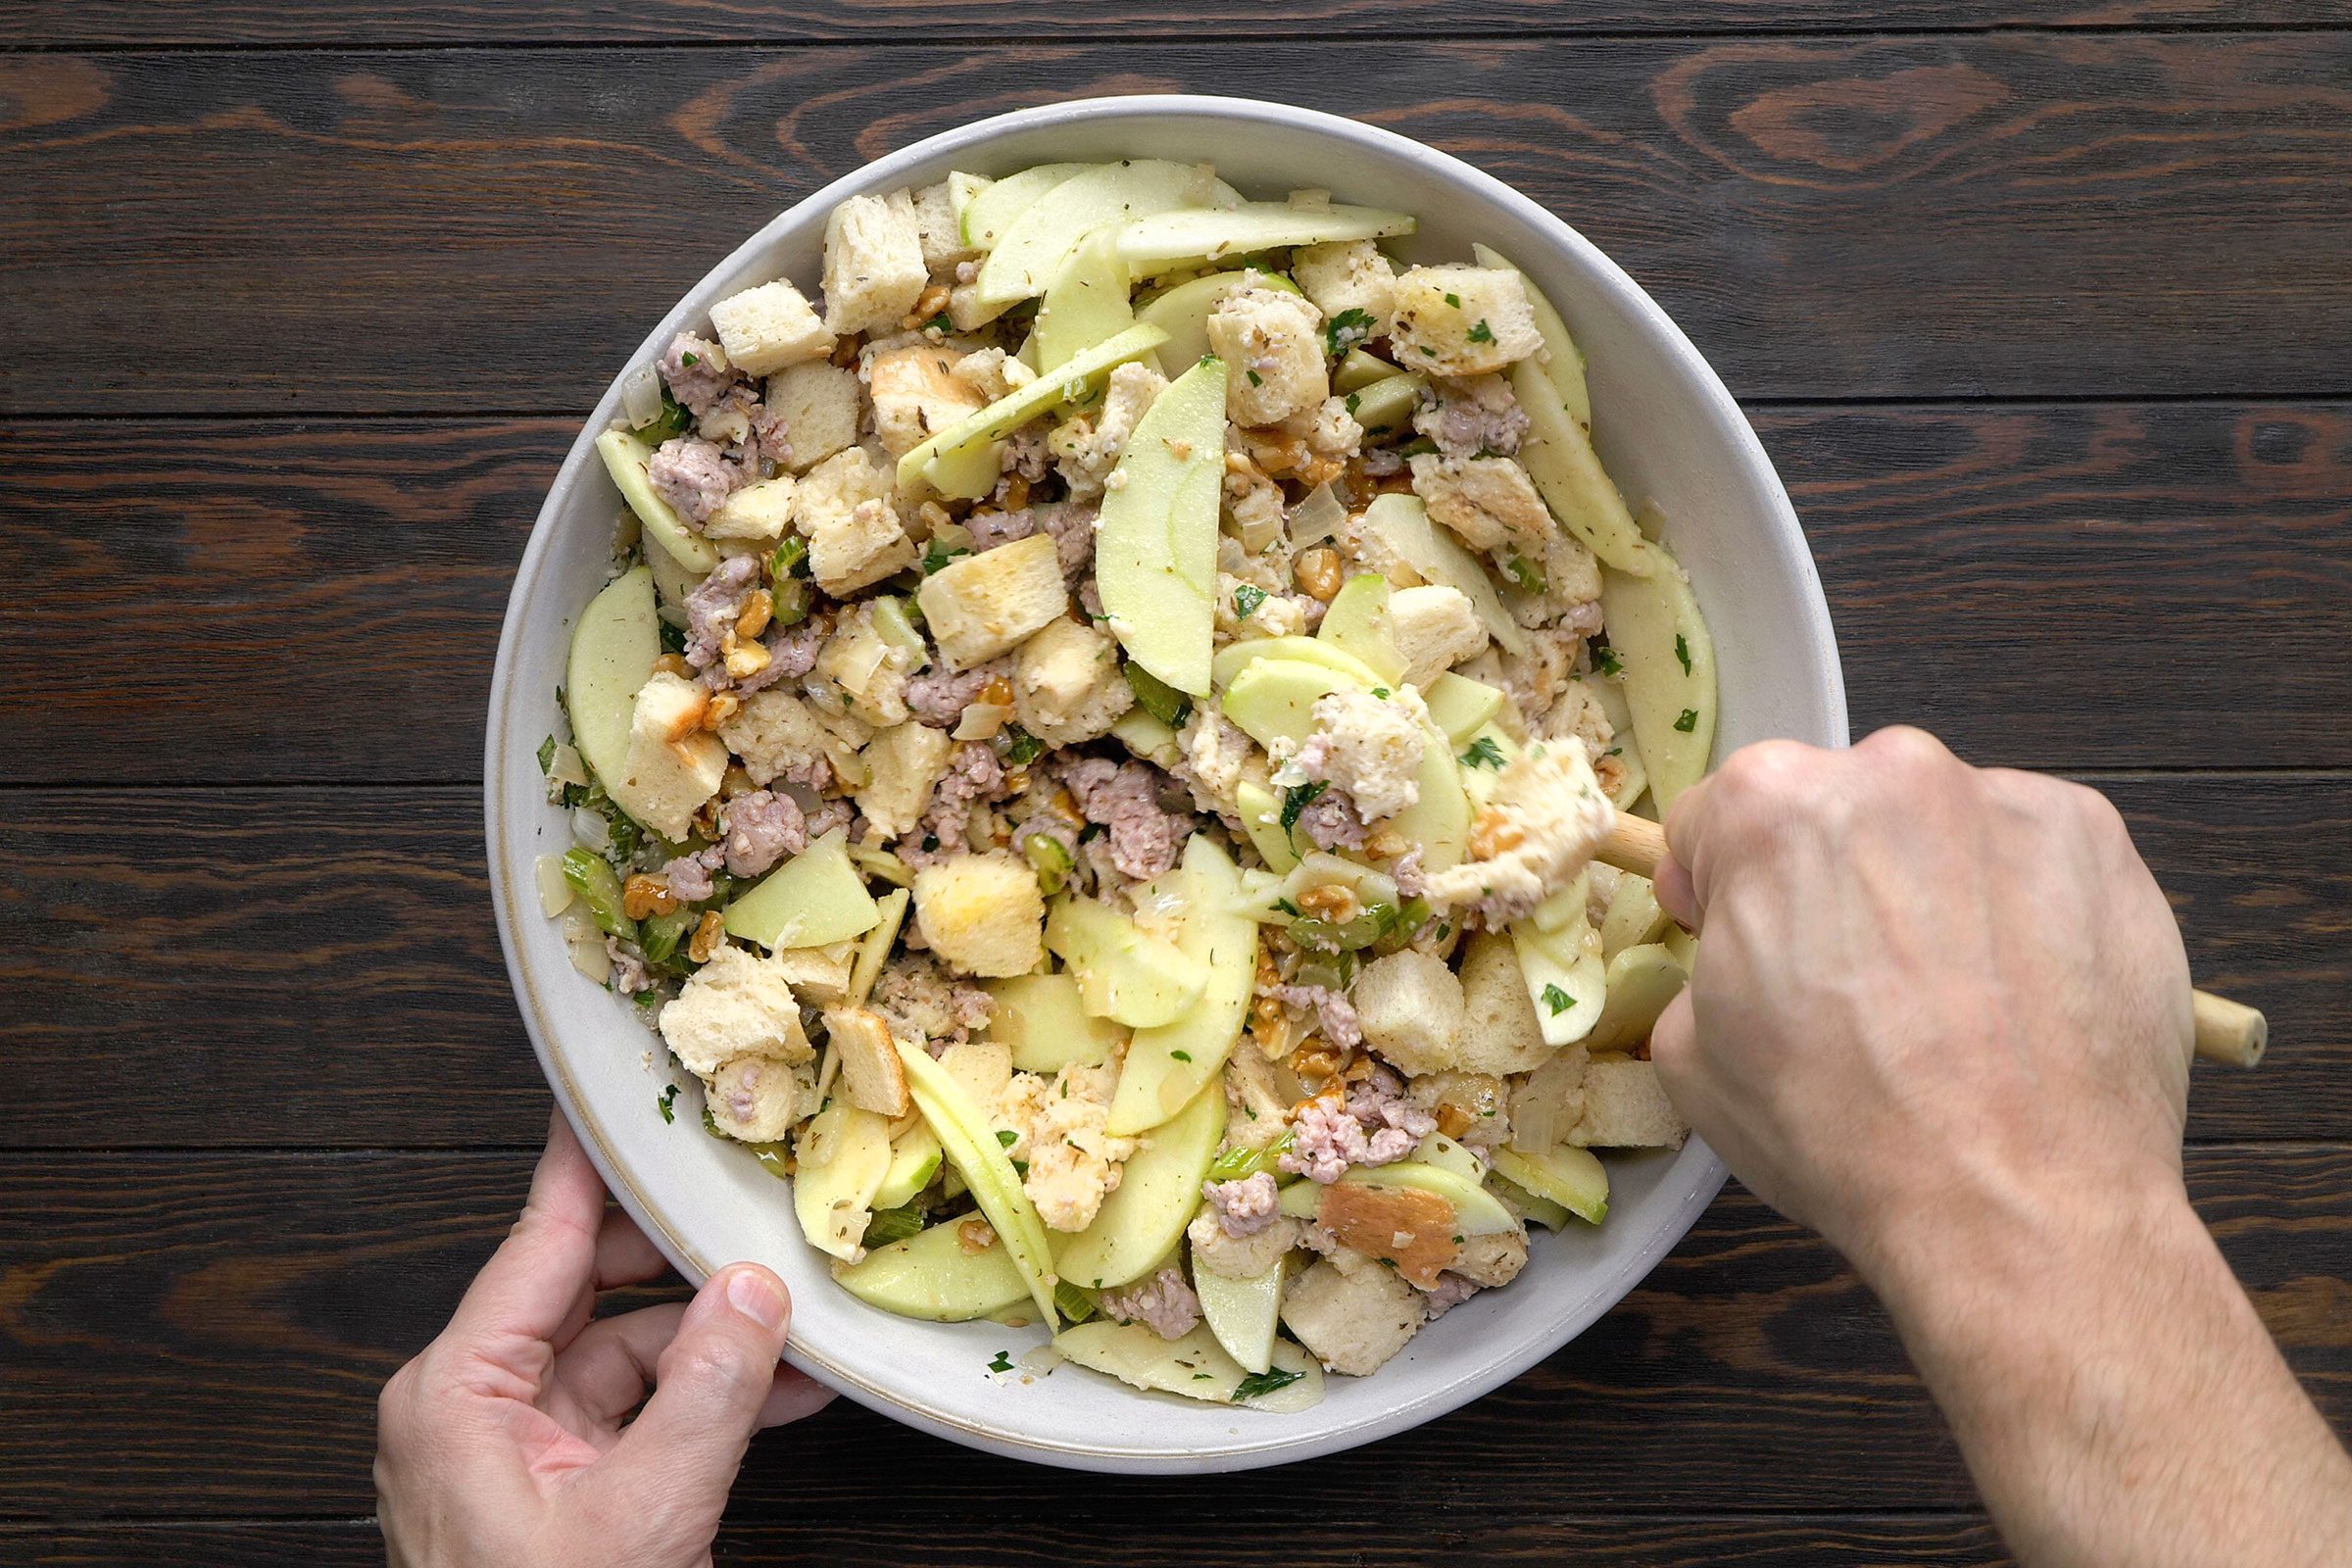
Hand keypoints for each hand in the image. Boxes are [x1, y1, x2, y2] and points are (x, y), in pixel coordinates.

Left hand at [376, 1111, 832, 1567]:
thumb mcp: (643, 1515)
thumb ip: (708, 1393)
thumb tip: (754, 1290)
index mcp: (458, 1391)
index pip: (539, 1239)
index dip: (591, 1160)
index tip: (619, 1087)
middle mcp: (475, 1406)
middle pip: (593, 1288)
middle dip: (687, 1260)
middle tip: (757, 1204)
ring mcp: (516, 1451)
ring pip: (629, 1353)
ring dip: (717, 1342)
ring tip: (801, 1322)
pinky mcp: (558, 1493)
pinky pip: (638, 1416)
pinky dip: (706, 1402)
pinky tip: (783, 1390)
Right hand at [1647, 726, 2193, 1279]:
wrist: (2017, 1199)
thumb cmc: (1844, 1131)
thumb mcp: (1692, 1055)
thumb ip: (1704, 962)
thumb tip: (1744, 951)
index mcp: (1771, 807)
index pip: (1715, 818)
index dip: (1717, 888)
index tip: (1740, 940)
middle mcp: (1891, 772)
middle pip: (1834, 809)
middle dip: (1829, 877)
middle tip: (1846, 982)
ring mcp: (2007, 801)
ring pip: (1937, 827)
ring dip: (1927, 885)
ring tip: (1949, 998)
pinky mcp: (2098, 843)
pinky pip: (2030, 854)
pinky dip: (2017, 905)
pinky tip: (2015, 993)